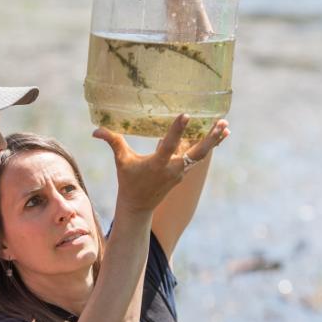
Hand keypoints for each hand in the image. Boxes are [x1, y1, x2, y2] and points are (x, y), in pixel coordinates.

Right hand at [93, 115, 228, 213]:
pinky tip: (217, 135)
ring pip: (201, 155)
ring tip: (226, 126)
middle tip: (222, 123)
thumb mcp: (121, 161)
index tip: (186, 115)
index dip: (177, 130)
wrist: (139, 207)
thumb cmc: (129, 181)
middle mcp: (173, 168)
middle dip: (210, 139)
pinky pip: (197, 157)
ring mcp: (180, 172)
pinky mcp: (183, 173)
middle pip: (197, 153)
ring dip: (214, 141)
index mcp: (158, 164)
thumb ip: (112, 142)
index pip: (169, 145)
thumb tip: (95, 130)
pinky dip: (207, 146)